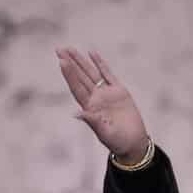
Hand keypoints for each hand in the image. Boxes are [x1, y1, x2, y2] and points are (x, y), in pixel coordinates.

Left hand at [56, 47, 149, 163]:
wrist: (133, 143)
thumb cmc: (118, 142)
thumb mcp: (104, 133)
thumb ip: (92, 122)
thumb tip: (77, 113)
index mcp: (90, 108)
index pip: (77, 88)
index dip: (69, 75)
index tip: (61, 61)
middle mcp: (96, 99)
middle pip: (80, 77)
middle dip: (70, 63)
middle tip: (59, 49)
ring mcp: (106, 94)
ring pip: (91, 73)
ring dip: (81, 61)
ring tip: (70, 49)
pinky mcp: (119, 91)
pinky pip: (108, 74)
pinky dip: (100, 63)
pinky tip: (92, 53)